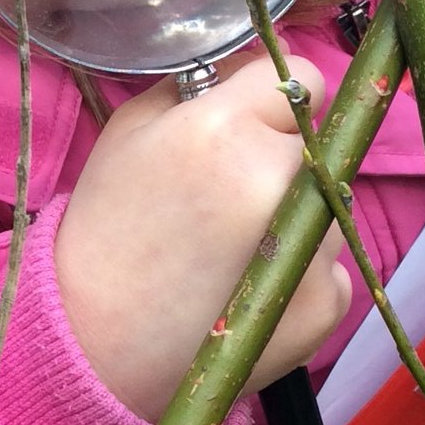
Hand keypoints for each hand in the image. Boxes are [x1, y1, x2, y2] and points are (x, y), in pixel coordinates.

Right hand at [54, 54, 351, 421]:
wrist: (97, 348)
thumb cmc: (106, 234)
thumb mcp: (130, 134)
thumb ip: (195, 92)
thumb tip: (247, 75)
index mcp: (226, 129)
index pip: (301, 76)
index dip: (270, 98)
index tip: (247, 122)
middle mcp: (279, 180)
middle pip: (315, 141)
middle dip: (278, 156)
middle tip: (224, 197)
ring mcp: (311, 244)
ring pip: (325, 203)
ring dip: (291, 213)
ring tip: (226, 251)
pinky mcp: (327, 300)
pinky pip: (326, 261)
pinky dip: (295, 270)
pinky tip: (240, 287)